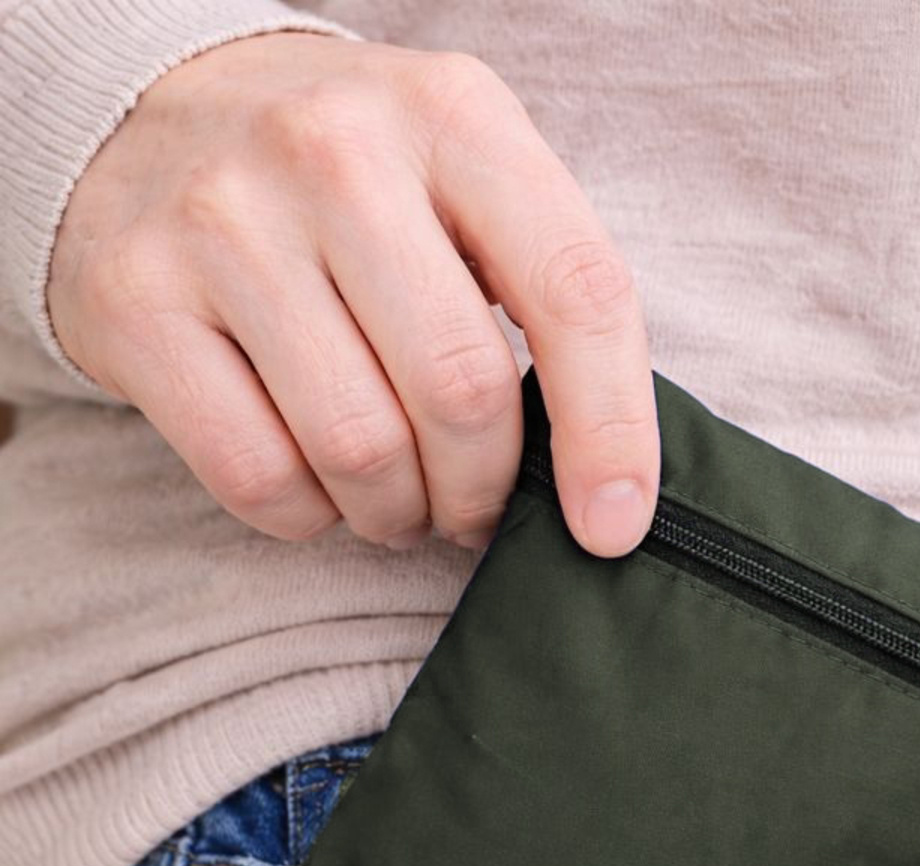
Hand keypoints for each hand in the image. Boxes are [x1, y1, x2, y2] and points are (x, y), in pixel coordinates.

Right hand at [47, 33, 659, 556]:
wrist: (146, 119)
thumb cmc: (348, 185)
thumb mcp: (461, 179)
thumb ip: (540, 289)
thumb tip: (602, 479)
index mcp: (452, 117)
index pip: (576, 292)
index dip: (611, 432)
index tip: (613, 527)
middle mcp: (334, 151)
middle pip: (461, 394)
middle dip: (480, 490)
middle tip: (468, 504)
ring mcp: (224, 222)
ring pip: (360, 451)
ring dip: (396, 512)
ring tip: (396, 496)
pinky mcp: (138, 301)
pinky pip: (260, 478)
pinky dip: (306, 514)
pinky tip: (313, 480)